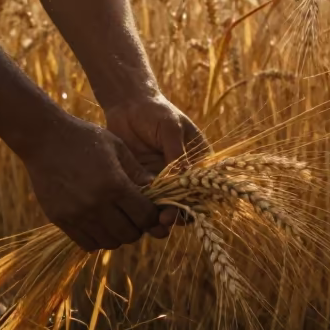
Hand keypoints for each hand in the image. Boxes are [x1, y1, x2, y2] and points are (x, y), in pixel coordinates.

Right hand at [21, 118, 165, 251]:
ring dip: (117, 235)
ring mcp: (77, 214)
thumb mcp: (116, 147)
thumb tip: (158, 191)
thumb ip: (137, 172)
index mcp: (115, 184)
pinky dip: (97, 239)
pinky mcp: (60, 219)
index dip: (152, 216)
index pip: (145, 216)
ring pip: (109, 243)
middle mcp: (97, 204)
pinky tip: (97, 223)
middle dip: (137, 227)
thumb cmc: (84, 138)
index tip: (149, 210)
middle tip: (132, 216)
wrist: (43, 138)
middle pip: (130, 234)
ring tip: (115, 220)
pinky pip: (87, 243)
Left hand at [102, 93, 208, 229]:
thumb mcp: (170, 128)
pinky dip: (141, 208)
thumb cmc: (155, 110)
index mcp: (196, 161)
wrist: (128, 104)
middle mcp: (181, 174)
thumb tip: (184, 179)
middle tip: (165, 220)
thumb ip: (176, 153)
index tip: (187, 212)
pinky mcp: (142, 180)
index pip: (202, 187)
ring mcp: (161, 179)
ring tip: (152, 224)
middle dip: (176, 214)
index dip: (196, 203)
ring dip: (158, 216)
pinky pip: (144, 199)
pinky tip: (136, 213)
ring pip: (163, 204)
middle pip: (183, 201)